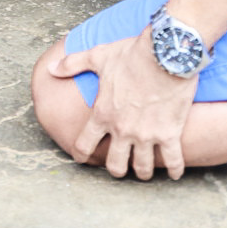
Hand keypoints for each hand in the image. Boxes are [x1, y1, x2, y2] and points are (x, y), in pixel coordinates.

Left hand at [47, 29, 196, 180]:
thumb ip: (72, 64)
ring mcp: (146, 134)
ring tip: (144, 172)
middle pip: (116, 164)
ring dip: (142, 172)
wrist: (166, 54)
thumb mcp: (98, 56)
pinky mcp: (169, 133)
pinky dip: (175, 170)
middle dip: (116, 169)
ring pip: (142, 167)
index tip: (81, 158)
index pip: (84, 144)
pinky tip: (174, 173)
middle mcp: (123, 129)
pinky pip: (173, 160)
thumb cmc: (131, 55)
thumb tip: (51, 68)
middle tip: (118, 168)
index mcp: (103, 114)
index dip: (80, 154)